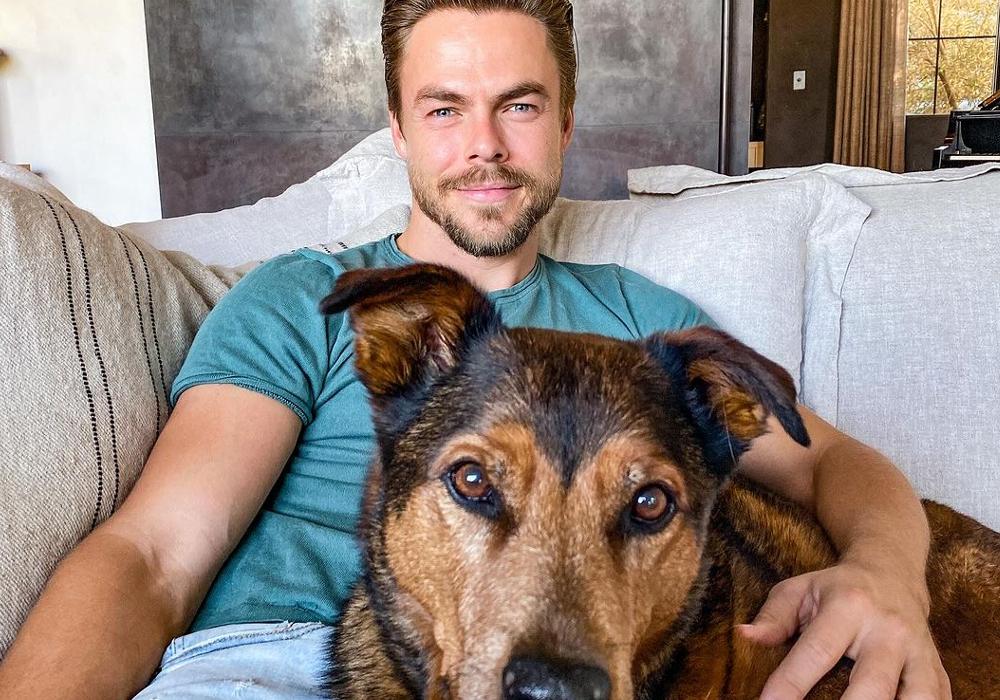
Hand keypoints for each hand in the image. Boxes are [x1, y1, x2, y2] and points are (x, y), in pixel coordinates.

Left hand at [738, 560, 950, 698]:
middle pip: (872, 686)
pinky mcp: (937, 670)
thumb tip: (745, 638)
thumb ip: (773, 617)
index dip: (791, 684)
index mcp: (848, 606)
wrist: (893, 572)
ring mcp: (919, 652)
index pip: (816, 652)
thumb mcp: (799, 590)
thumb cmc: (836, 587)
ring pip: (916, 699)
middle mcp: (888, 630)